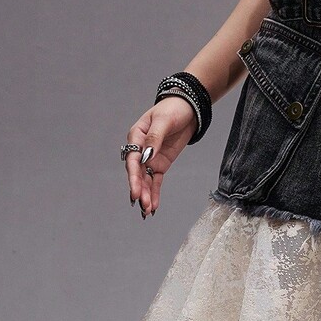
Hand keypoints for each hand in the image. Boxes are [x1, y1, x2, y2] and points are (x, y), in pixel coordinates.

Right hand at [124, 97, 197, 216]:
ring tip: (147, 211)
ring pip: (146, 180)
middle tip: (142, 205)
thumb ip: (154, 138)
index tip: (135, 191)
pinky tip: (153, 206)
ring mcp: (150, 158)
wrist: (187, 109)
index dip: (133, 177)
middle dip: (139, 190)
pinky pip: (156, 181)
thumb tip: (147, 155)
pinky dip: (155, 193)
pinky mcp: (161, 164)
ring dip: (146, 195)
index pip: (133, 160)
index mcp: (136, 136)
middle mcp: (140, 150)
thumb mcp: (163, 121)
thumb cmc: (172, 110)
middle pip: (137, 173)